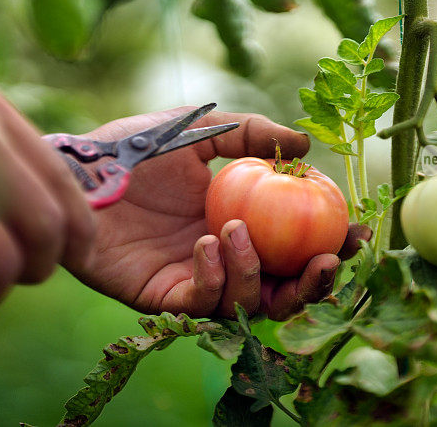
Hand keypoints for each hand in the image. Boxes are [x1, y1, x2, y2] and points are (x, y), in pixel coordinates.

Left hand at [68, 107, 369, 320]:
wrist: (79, 168)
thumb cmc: (135, 148)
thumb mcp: (202, 132)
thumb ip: (252, 135)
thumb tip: (306, 146)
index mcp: (238, 223)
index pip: (293, 248)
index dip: (329, 247)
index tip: (357, 232)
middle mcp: (222, 258)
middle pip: (280, 291)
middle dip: (311, 284)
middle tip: (328, 260)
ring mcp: (193, 280)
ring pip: (246, 304)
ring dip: (256, 274)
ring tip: (239, 231)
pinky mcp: (160, 297)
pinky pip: (201, 304)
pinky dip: (214, 278)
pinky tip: (207, 243)